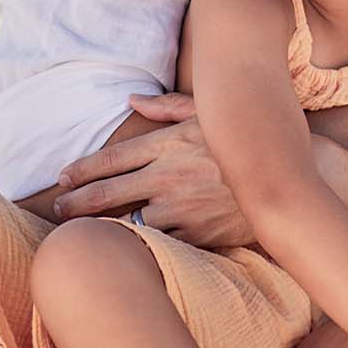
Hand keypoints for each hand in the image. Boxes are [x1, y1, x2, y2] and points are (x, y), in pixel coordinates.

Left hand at [52, 94, 251, 245]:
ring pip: (129, 223)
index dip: (81, 170)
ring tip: (88, 233)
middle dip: (76, 203)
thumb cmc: (247, 144)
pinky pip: (162, 242)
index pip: (111, 158)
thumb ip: (168, 107)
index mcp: (169, 144)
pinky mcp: (199, 233)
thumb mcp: (210, 115)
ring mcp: (183, 207)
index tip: (62, 178)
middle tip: (58, 209)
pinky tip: (130, 249)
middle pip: (106, 193)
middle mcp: (169, 175)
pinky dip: (146, 245)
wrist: (288, 180)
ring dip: (106, 229)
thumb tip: (131, 98)